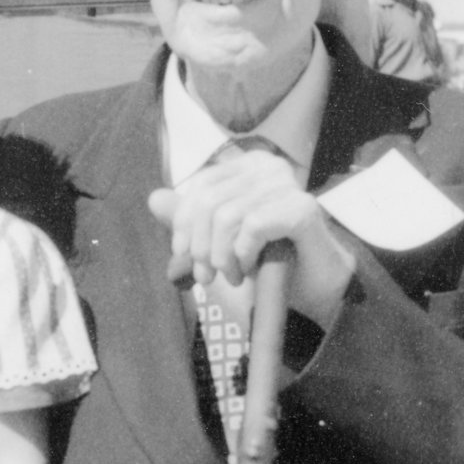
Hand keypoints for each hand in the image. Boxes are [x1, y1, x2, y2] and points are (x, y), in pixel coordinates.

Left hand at [148, 145, 355, 328]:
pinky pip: (254, 225)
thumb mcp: (216, 245)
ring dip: (223, 257)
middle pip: (209, 201)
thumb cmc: (263, 268)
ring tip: (232, 277)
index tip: (182, 256)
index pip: (201, 185)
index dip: (184, 223)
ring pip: (228, 216)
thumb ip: (190, 221)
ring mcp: (288, 185)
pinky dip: (245, 254)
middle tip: (207, 278)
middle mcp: (268, 167)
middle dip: (201, 247)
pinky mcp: (303, 208)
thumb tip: (154, 198)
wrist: (309, 296)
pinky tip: (252, 269)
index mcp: (247, 167)